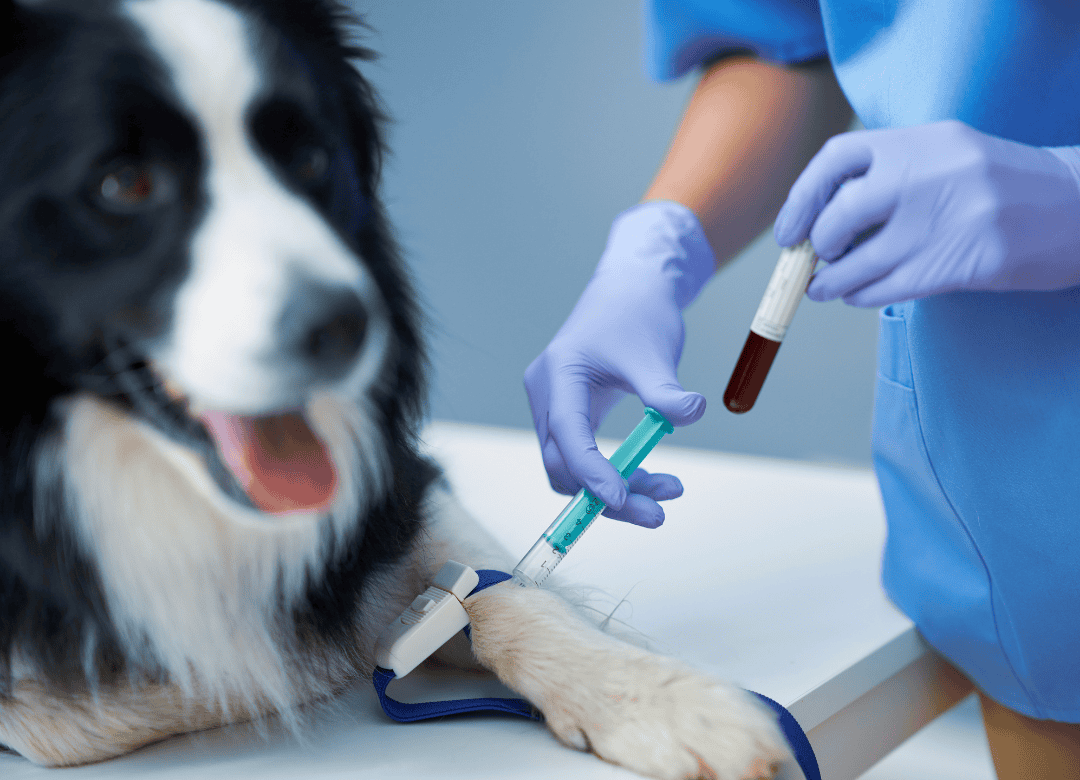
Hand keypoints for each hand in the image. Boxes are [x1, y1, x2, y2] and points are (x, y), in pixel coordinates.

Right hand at [524, 202, 713, 526]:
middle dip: (607, 494)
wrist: (630, 289)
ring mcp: (555, 407)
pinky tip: (653, 478)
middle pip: (563, 464)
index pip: (568, 433)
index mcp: (559, 374)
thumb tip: (690, 413)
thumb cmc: (636, 313)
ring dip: (615, 489)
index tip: (623, 500)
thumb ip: (665, 389)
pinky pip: (584, 457)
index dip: (592, 472)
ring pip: (573, 468)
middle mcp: (547, 395)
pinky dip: (616, 473)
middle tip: (658, 513)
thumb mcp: (653, 351)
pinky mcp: (571, 415)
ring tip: (670, 492)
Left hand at [774, 120, 1079, 305]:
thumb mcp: (946, 155)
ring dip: (830, 281)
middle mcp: (929, 175)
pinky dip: (859, 295)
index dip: (802, 198)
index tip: (790, 230)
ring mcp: (945, 220)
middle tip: (814, 257)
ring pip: (859, 261)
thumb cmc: (1000, 185)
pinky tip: (855, 295)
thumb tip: (818, 219)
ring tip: (823, 287)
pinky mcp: (960, 263)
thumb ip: (890, 173)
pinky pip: (887, 287)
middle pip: (841, 214)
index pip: (838, 158)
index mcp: (922, 141)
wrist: (1079, 206)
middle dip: (818, 243)